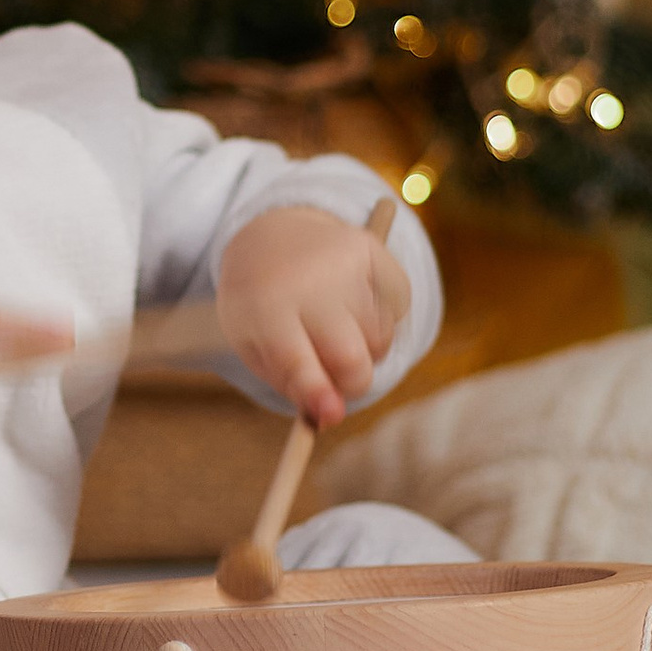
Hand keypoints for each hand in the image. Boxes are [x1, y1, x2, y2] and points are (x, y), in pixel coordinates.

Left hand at [214, 210, 407, 429]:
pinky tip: (352, 303)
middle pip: (351, 356)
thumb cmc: (261, 306)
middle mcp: (308, 280)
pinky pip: (398, 309)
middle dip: (353, 384)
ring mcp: (344, 261)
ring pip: (379, 339)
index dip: (316, 391)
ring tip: (335, 328)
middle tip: (342, 384)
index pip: (295, 358)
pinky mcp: (372, 250)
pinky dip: (381, 319)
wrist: (271, 234)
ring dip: (365, 349)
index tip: (330, 416)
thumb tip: (330, 416)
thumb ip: (291, 383)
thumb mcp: (254, 345)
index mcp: (265, 307)